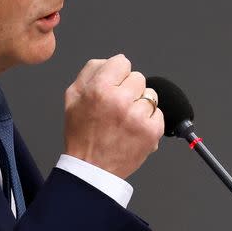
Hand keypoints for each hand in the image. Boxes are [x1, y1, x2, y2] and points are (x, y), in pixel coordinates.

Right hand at [64, 54, 164, 179]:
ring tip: (125, 119)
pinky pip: (159, 113)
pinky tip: (134, 129)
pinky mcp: (152, 131)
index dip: (116, 74)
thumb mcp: (72, 97)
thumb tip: (110, 61)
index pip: (122, 62)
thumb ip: (91, 71)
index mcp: (99, 89)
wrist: (92, 169)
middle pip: (138, 77)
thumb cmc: (82, 134)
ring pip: (150, 94)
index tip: (112, 86)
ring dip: (140, 104)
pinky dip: (149, 121)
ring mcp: (138, 116)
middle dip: (129, 89)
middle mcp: (120, 100)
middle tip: (117, 107)